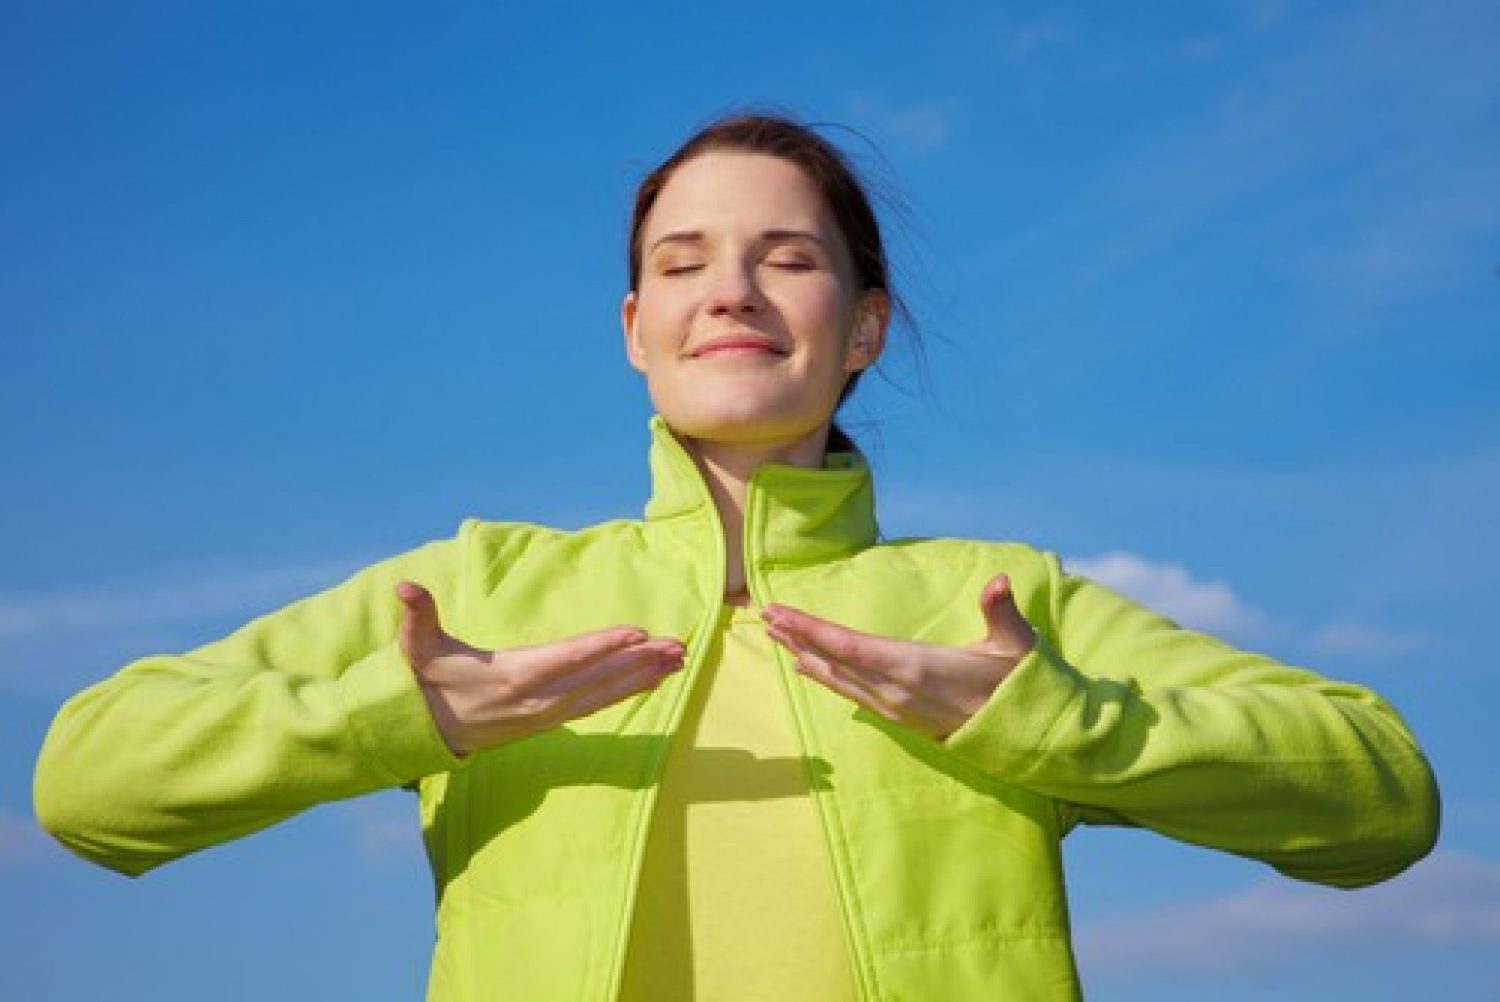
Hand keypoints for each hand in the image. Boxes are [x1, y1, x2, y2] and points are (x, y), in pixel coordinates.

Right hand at [394, 581, 685, 755]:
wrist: (426, 731)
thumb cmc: (429, 680)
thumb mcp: (418, 646)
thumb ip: (418, 614)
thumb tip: (404, 588)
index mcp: (513, 675)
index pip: (567, 658)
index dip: (603, 646)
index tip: (638, 633)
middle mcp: (538, 699)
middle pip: (598, 678)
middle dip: (640, 662)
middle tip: (679, 646)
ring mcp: (549, 713)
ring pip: (605, 694)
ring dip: (644, 677)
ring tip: (679, 660)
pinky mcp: (553, 720)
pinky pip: (599, 705)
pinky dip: (628, 691)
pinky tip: (655, 679)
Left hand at [761, 574, 1035, 740]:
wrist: (1023, 735)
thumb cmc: (1017, 683)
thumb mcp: (1016, 645)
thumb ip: (1002, 612)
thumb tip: (1000, 580)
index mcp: (916, 667)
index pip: (851, 647)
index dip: (812, 630)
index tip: (781, 613)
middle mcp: (897, 690)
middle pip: (835, 661)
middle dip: (798, 637)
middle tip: (765, 615)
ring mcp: (895, 706)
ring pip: (838, 678)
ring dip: (805, 655)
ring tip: (776, 635)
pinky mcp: (897, 715)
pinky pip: (850, 692)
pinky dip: (824, 675)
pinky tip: (807, 665)